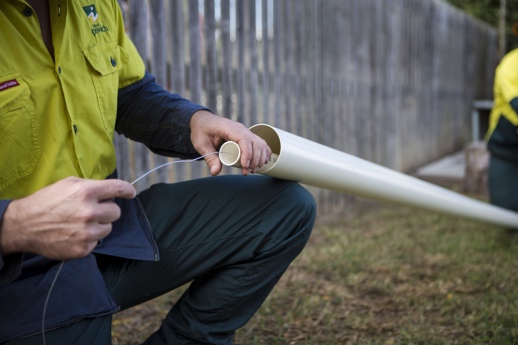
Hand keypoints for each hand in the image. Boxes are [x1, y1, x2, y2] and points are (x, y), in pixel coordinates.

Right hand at [0, 177, 135, 259]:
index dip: (127, 190)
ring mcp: (87, 232)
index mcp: (86, 192)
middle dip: (107, 211)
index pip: (117, 189)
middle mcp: (89, 212)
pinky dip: (89, 239)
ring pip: (108, 228)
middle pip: (116, 212)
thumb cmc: (46, 202)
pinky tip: (74, 234)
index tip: (131, 193)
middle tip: (92, 212)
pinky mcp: (83, 248)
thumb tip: (110, 190)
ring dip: (99, 226)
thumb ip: (90, 186)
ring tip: (80, 224)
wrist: (24, 225)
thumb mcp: (67, 184)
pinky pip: (96, 242)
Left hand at [190, 110, 271, 175]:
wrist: (203, 122)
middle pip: (255, 143)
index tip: (245, 165)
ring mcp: (245, 131)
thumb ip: (210, 158)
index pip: (243, 138)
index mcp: (228, 127)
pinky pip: (260, 143)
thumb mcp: (201, 144)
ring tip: (252, 171)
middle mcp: (240, 128)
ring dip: (260, 158)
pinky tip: (264, 162)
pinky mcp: (247, 136)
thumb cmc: (202, 131)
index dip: (247, 153)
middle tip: (246, 172)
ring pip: (260, 143)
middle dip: (254, 159)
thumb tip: (215, 172)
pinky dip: (264, 152)